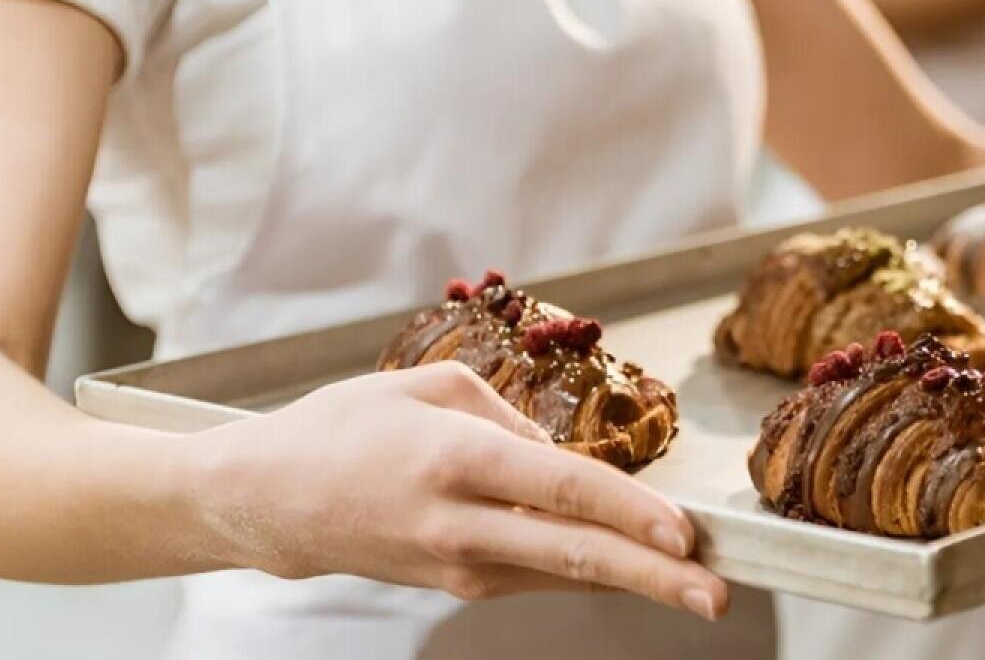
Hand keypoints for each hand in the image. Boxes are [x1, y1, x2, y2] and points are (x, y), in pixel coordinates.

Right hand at [191, 362, 727, 618]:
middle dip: (653, 578)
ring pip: (564, 575)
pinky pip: (539, 577)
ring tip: (700, 587)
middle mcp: (461, 521)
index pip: (561, 489)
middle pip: (573, 555)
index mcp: (457, 458)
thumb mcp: (428, 389)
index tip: (684, 531)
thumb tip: (567, 455)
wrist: (268, 501)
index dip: (629, 513)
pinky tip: (637, 568)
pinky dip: (591, 573)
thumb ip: (510, 414)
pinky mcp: (456, 585)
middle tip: (716, 593)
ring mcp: (459, 565)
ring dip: (635, 580)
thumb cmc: (346, 430)